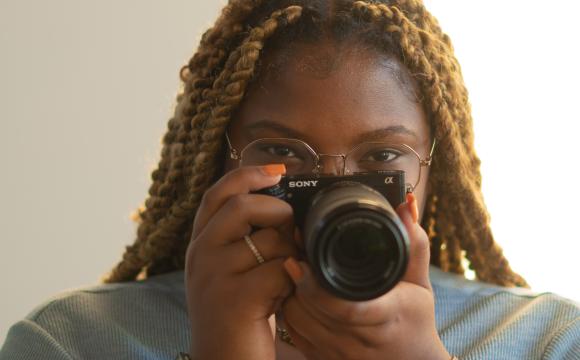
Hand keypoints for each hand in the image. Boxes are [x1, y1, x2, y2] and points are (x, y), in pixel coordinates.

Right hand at [185, 165, 297, 359]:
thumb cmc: (237, 314)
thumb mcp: (232, 270)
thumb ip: (246, 239)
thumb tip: (286, 210)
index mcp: (201, 243)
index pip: (218, 193)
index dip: (248, 175)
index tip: (277, 170)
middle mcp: (200, 254)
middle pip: (244, 206)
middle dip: (279, 213)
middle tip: (290, 236)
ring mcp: (214, 276)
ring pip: (269, 240)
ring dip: (291, 255)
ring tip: (287, 276)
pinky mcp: (234, 299)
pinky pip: (279, 271)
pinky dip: (292, 281)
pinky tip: (283, 296)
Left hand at [281, 193, 450, 359]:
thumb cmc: (415, 321)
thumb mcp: (420, 284)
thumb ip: (413, 244)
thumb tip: (406, 204)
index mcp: (385, 318)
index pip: (344, 306)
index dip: (316, 285)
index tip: (300, 260)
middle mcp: (358, 340)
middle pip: (311, 309)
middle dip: (297, 279)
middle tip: (293, 254)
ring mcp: (337, 353)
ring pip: (296, 320)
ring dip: (290, 293)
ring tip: (296, 271)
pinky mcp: (321, 359)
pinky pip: (293, 332)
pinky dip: (290, 311)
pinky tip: (298, 294)